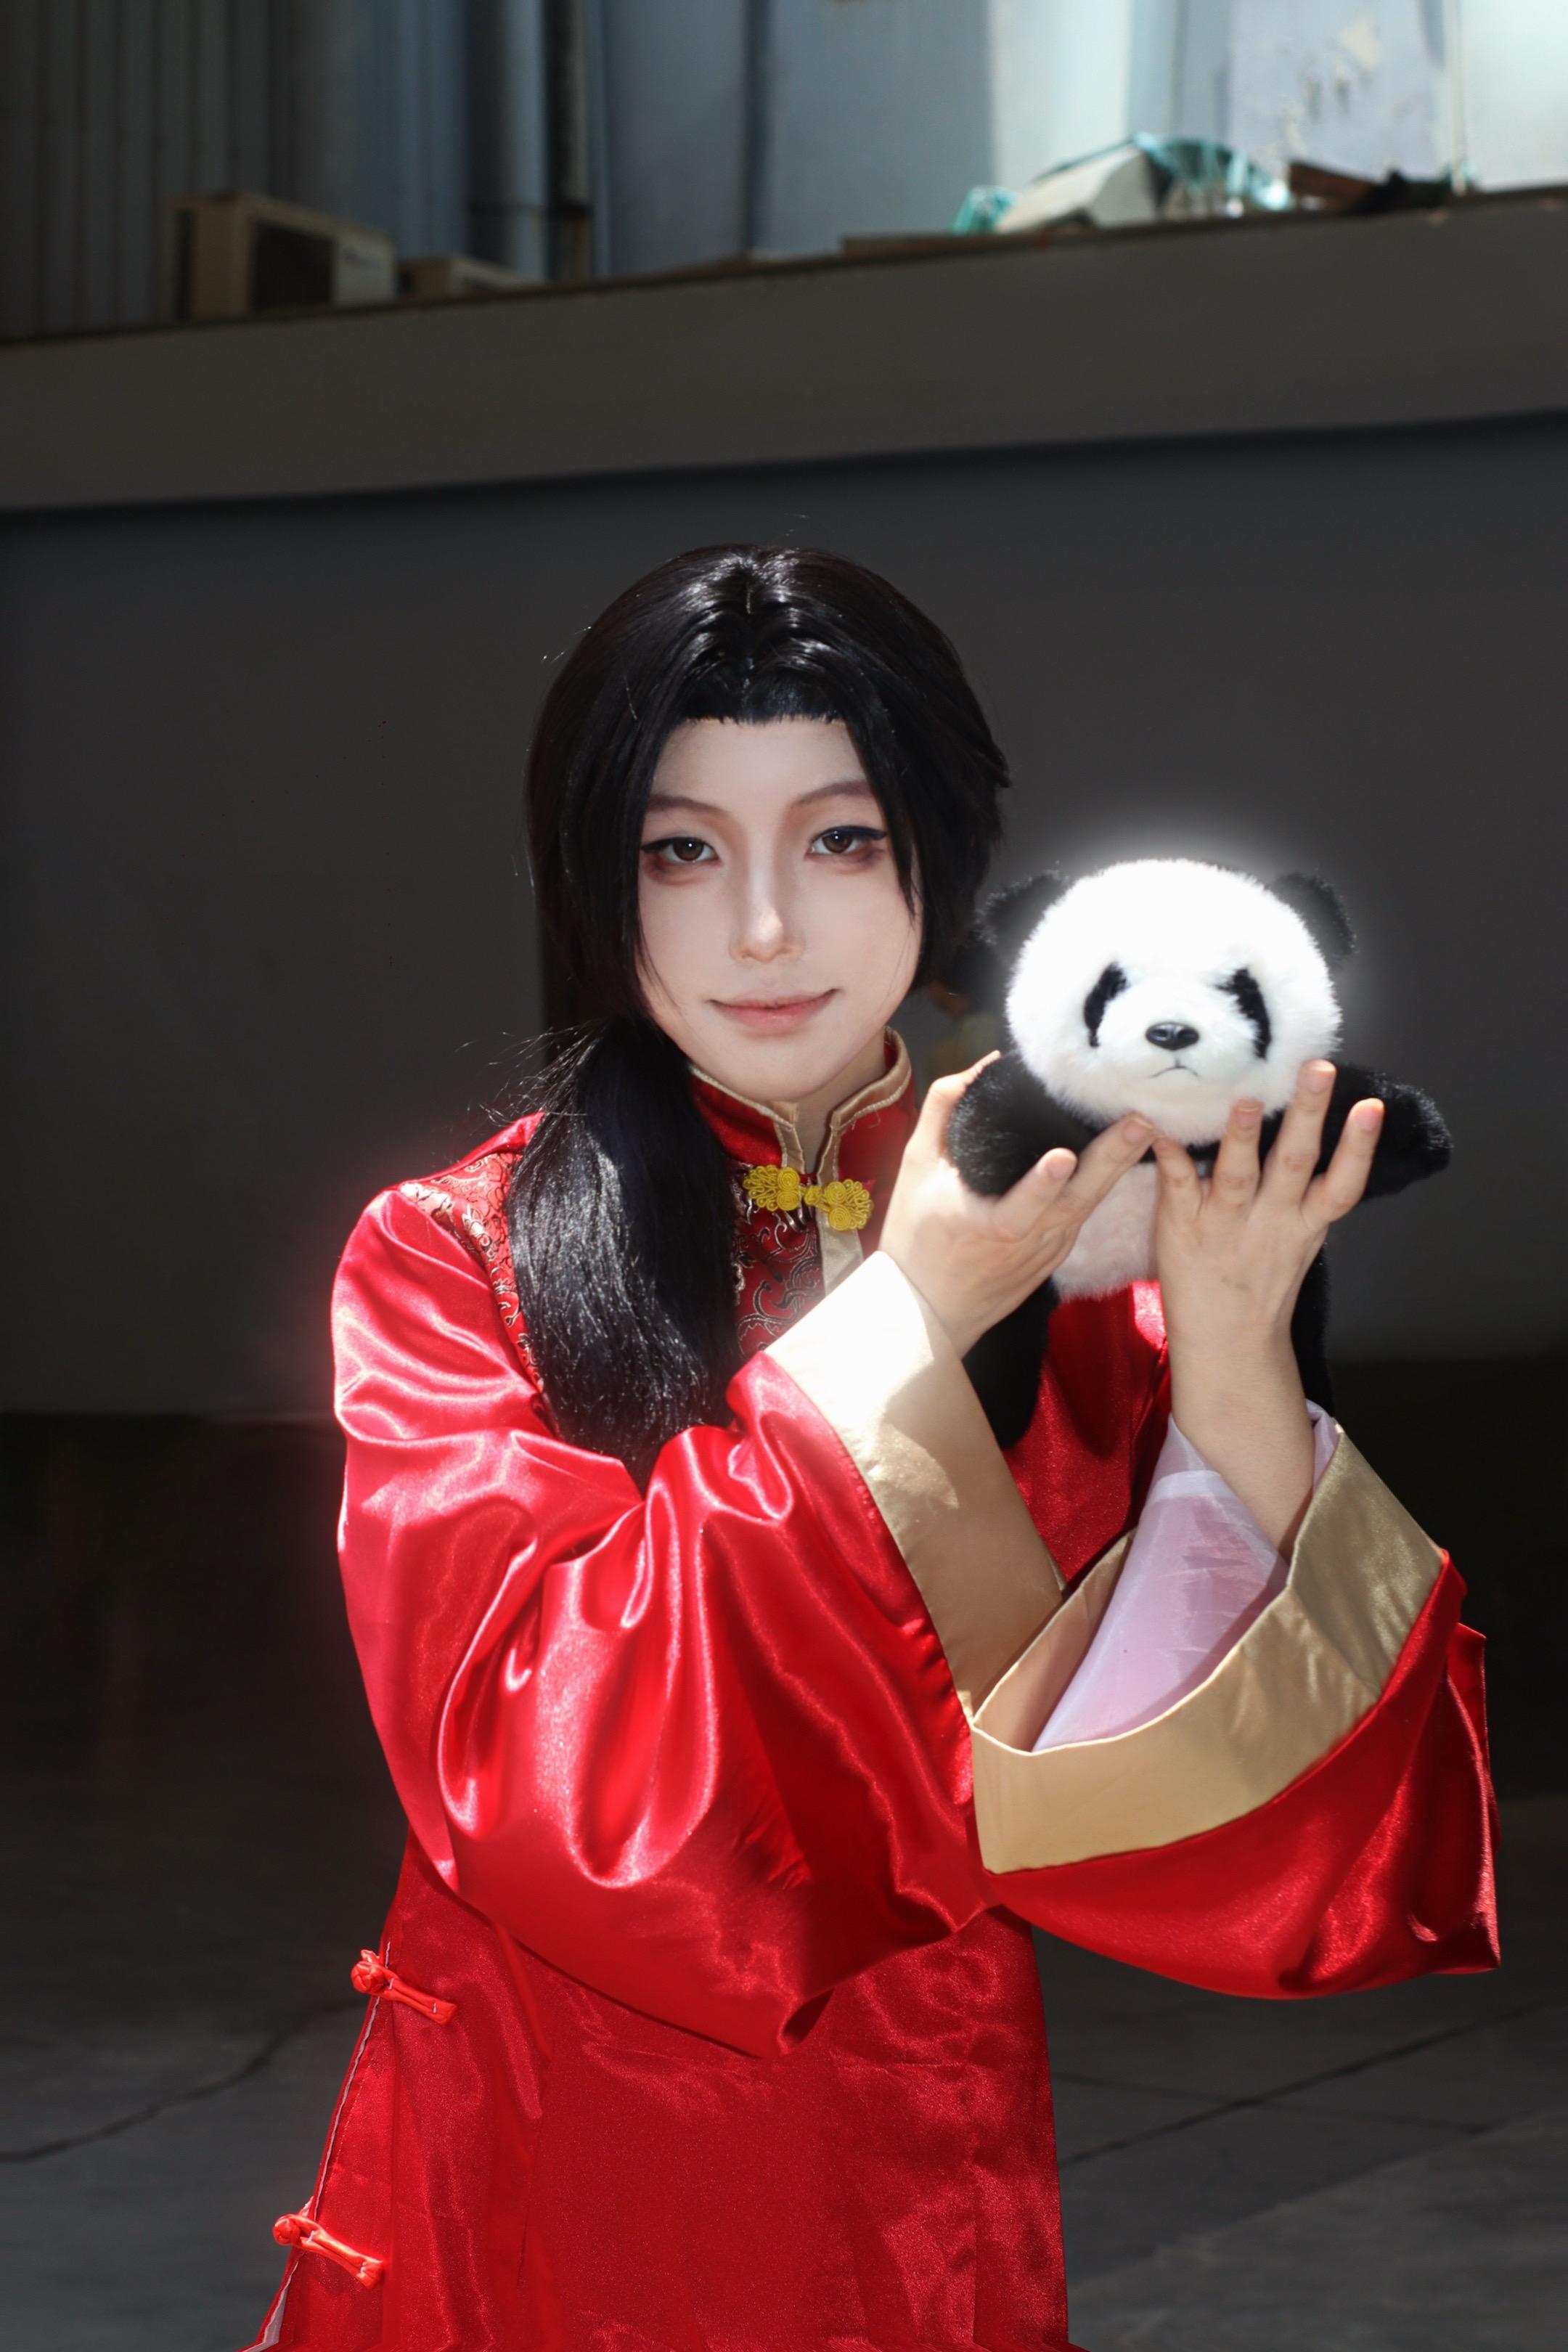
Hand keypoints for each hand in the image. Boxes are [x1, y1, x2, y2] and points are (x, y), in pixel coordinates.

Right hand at [880, 1060, 1153, 1358]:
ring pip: (1090, 1204)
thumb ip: (943, 1110)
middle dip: (1111, 1157)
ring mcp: (1049, 1251)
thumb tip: (984, 1065)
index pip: (1022, 1205)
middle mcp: (1029, 1242)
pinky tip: (1122, 1157)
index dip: (1042, 1183)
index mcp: (990, 1225)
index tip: (1063, 1157)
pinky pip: (1083, 1214)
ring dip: (1118, 1166)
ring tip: (1143, 1130)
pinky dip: (1102, 1184)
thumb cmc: (917, 1238)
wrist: (929, 1311)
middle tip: (1139, 1122)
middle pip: (1078, 1198)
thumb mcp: (916, 1169)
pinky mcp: (1056, 1256)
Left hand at [1150, 1058, 1384, 1546]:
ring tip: (1247, 1100)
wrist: (1226, 1343)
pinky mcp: (1183, 1225)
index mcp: (1304, 1223)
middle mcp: (1271, 1220)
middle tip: (1318, 1069)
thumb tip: (1319, 1129)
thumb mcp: (1300, 1239)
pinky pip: (1177, 1183)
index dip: (1358, 1148)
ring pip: (1239, 1173)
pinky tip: (1160, 1122)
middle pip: (1295, 1163)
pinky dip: (1170, 1154)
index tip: (1371, 1108)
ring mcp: (1226, 1223)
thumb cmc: (1262, 1280)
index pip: (1341, 1185)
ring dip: (1243, 1136)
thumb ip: (1308, 1192)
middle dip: (1309, 1115)